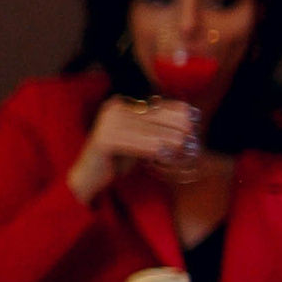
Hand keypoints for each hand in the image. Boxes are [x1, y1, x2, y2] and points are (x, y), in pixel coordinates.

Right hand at [66, 96, 195, 201]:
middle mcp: (113, 109)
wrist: (88, 177)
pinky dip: (151, 150)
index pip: (157, 105)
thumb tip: (188, 123)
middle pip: (153, 117)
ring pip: (147, 132)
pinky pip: (136, 144)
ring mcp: (106, 123)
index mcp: (121, 104)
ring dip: (167, 141)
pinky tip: (164, 156)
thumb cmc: (116, 159)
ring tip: (183, 148)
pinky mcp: (104, 140)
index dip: (177, 115)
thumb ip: (155, 129)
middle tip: (190, 139)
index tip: (193, 126)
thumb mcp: (138, 139)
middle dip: (174, 128)